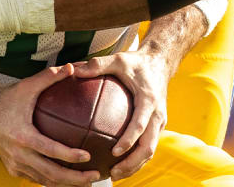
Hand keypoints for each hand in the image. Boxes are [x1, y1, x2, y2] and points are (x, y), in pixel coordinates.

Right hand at [0, 63, 99, 186]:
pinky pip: (37, 180)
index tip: (88, 156)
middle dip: (75, 179)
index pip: (51, 150)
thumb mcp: (25, 87)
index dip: (70, 156)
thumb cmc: (4, 101)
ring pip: (45, 181)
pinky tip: (68, 179)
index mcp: (23, 137)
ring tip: (87, 182)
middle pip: (51, 174)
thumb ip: (48, 77)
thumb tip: (72, 67)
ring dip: (66, 184)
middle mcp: (19, 155)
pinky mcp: (14, 170)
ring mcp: (15, 165)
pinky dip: (53, 181)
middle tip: (95, 176)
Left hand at [72, 50, 171, 179]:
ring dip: (134, 166)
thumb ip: (98, 65)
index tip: (114, 152)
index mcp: (149, 101)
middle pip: (148, 147)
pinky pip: (147, 147)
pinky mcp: (157, 127)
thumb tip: (73, 70)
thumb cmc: (136, 63)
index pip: (140, 125)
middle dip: (132, 163)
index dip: (129, 140)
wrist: (160, 63)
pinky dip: (135, 159)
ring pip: (150, 152)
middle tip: (113, 172)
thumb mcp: (118, 59)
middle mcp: (157, 115)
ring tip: (114, 175)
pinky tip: (118, 164)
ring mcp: (159, 123)